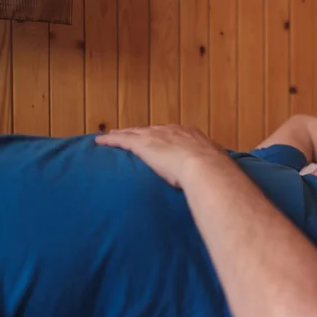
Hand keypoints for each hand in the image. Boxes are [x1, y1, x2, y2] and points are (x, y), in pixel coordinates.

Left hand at [95, 124, 223, 187]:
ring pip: (135, 132)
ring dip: (123, 134)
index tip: (157, 139)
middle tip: (131, 134)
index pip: (172, 133)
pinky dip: (110, 140)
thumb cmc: (215, 173)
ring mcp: (158, 136)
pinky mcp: (143, 144)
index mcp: (192, 135)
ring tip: (112, 136)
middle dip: (141, 132)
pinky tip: (100, 142)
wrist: (206, 168)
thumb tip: (217, 187)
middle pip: (152, 129)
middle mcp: (174, 131)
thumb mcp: (216, 170)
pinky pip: (122, 139)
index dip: (162, 136)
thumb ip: (211, 174)